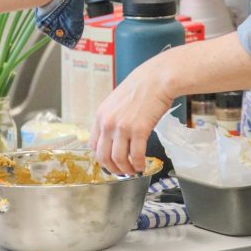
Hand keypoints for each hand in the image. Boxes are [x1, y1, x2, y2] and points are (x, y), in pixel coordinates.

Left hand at [89, 55, 175, 175]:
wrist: (157, 78)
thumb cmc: (141, 87)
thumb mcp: (117, 101)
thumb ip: (112, 118)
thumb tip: (114, 136)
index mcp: (101, 115)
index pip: (93, 145)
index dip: (101, 158)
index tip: (109, 162)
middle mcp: (108, 123)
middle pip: (103, 156)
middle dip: (112, 168)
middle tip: (121, 171)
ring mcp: (122, 127)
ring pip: (118, 159)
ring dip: (126, 170)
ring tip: (133, 171)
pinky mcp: (139, 130)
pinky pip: (136, 155)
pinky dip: (139, 165)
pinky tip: (142, 166)